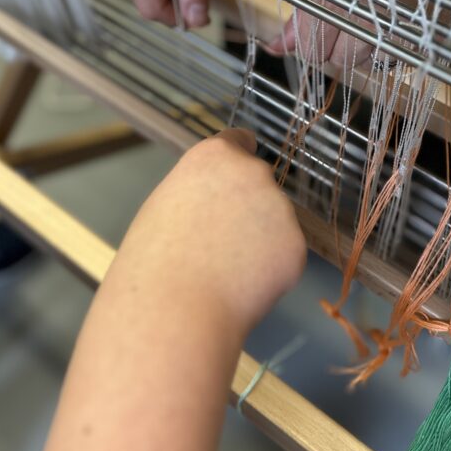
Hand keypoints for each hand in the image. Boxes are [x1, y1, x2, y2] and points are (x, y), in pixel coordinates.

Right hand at [122, 129, 305, 332]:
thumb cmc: (154, 261)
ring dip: (260, 241)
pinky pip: (284, 255)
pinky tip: (242, 286)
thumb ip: (202, 190)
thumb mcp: (167, 204)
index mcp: (215, 156)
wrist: (175, 309)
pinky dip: (270, 271)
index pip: (240, 141)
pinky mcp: (296, 246)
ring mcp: (280, 208)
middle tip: (220, 243)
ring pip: (274, 222)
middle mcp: (254, 172)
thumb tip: (221, 200)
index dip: (236, 161)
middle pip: (259, 183)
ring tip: (225, 271)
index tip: (234, 179)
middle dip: (248, 207)